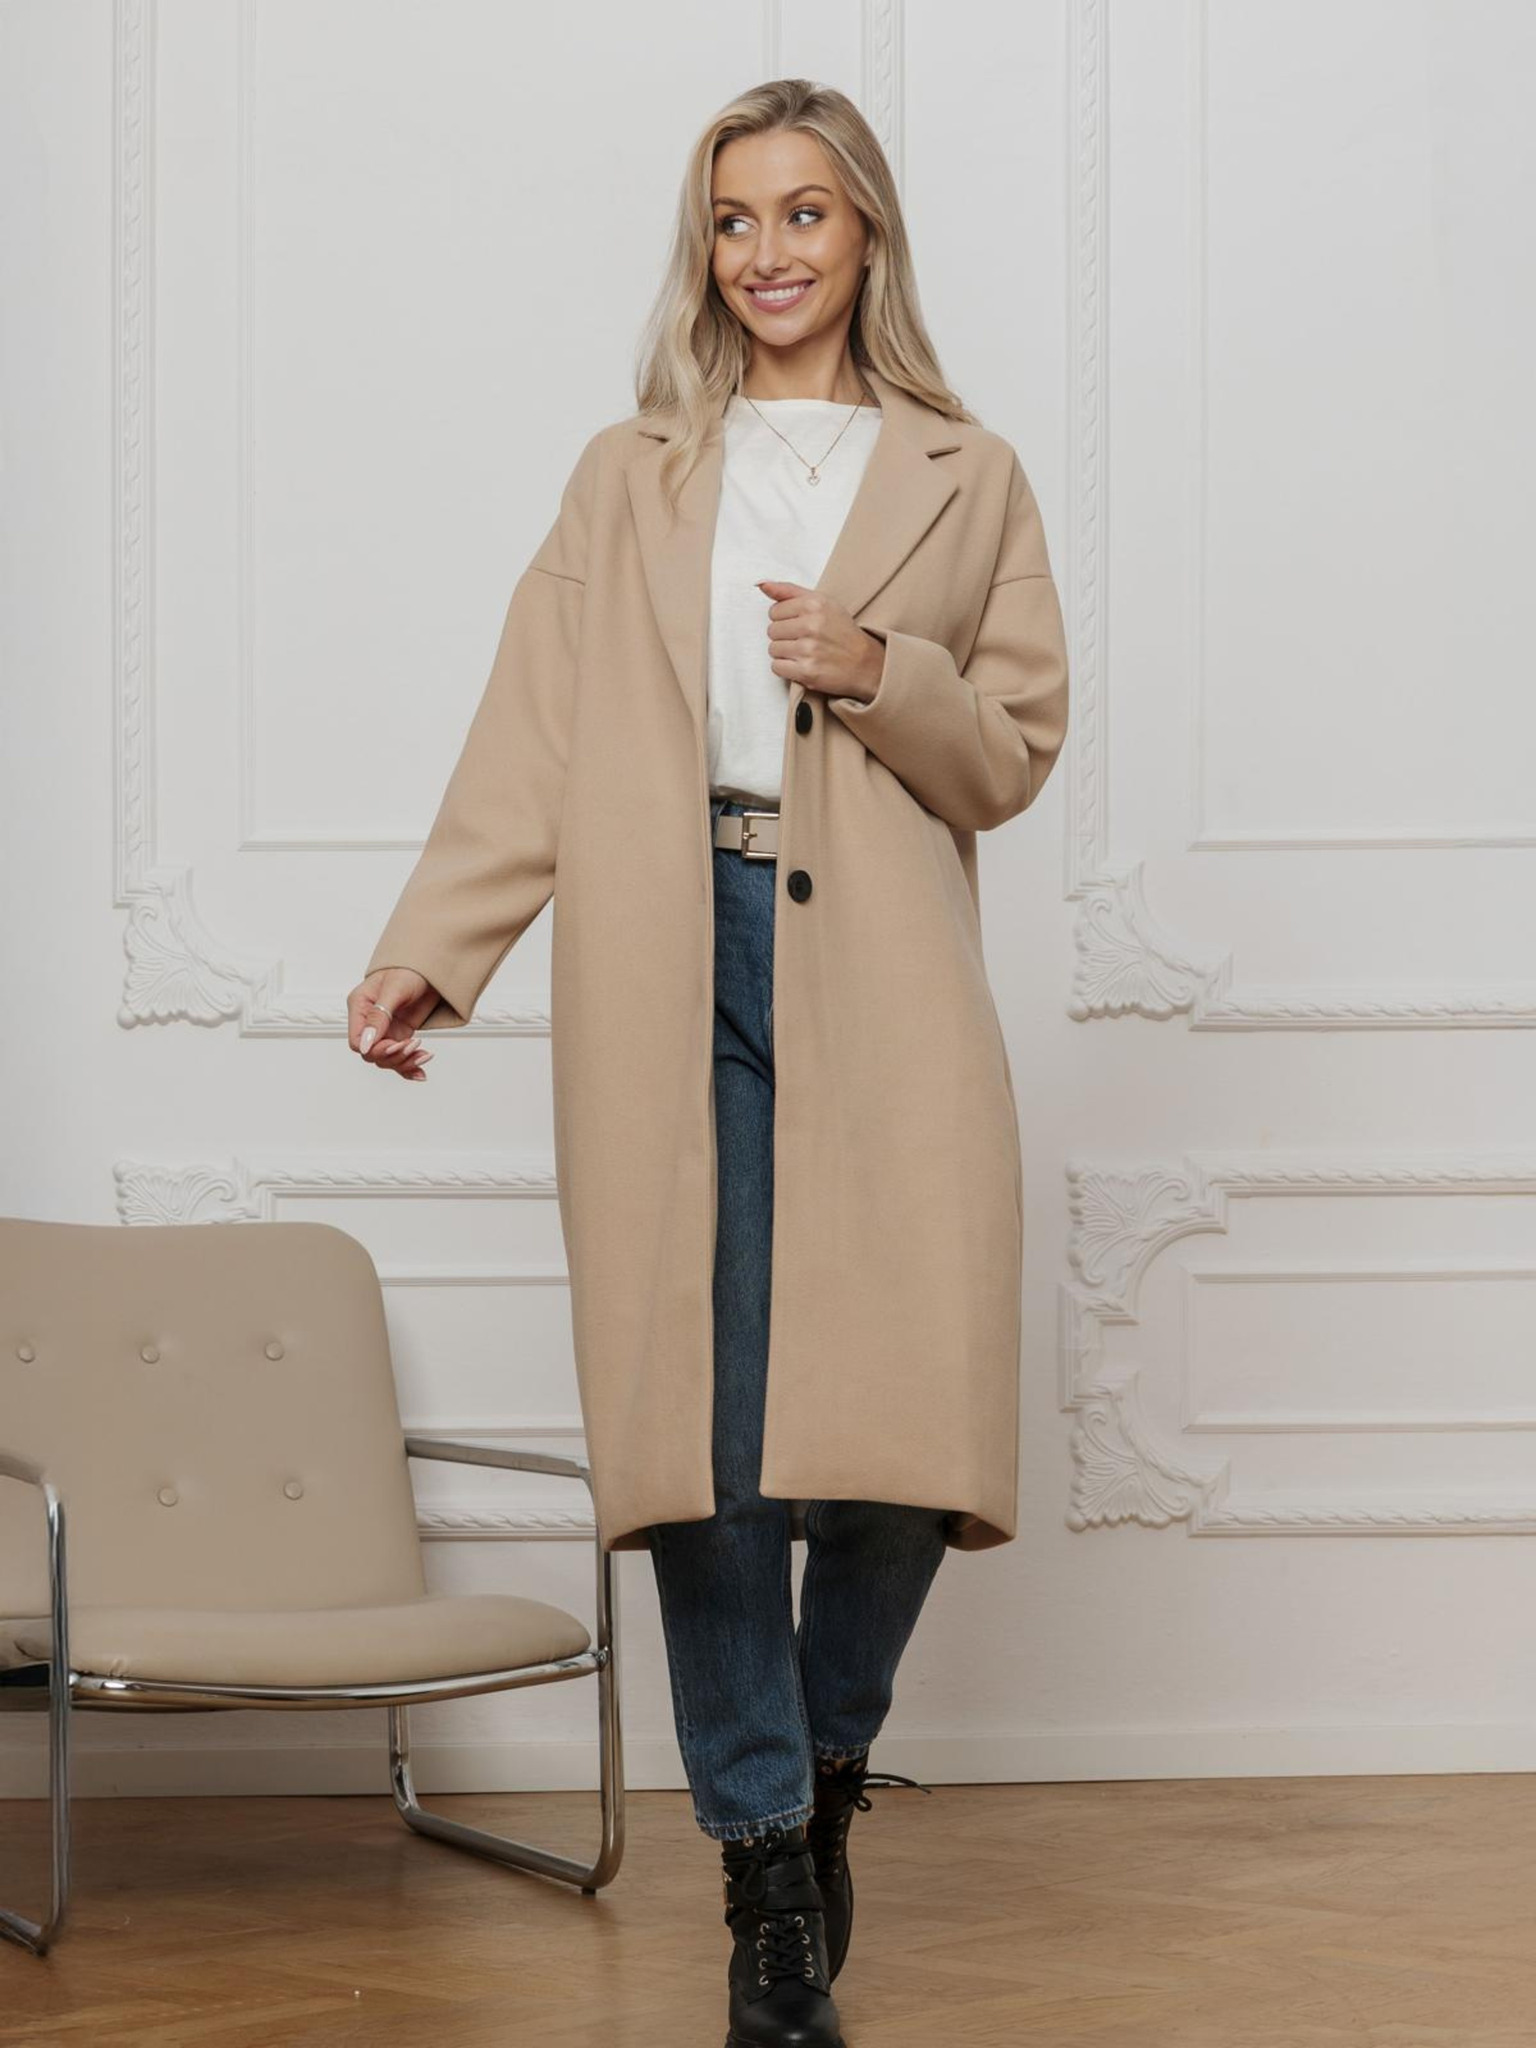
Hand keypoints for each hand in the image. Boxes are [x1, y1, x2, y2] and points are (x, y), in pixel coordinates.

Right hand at [347, 968, 438, 1081]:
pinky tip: (420, 1073)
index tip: (395, 1044)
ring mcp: (385, 1030)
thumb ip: (379, 1016)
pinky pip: (399, 1058)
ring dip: (405, 1062)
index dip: (374, 1048)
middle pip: (372, 1054)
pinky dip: (409, 1068)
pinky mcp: (400, 1035)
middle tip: (414, 1045)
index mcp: (360, 1007)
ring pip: (387, 1059)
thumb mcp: (394, 990)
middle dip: (394, 1055)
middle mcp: (369, 1021)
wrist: (431, 967)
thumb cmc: (409, 969)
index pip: (356, 1040)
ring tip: (424, 1055)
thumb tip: (365, 1043)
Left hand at [757, 579, 884, 701]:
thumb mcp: (821, 602)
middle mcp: (811, 625)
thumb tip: (762, 584)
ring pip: (773, 649)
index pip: (774, 611)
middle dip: (784, 637)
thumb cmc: (842, 631)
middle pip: (772, 631)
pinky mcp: (807, 671)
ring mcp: (808, 649)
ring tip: (804, 653)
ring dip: (785, 653)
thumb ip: (789, 592)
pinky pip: (777, 667)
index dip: (784, 619)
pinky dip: (786, 668)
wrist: (865, 663)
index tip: (799, 624)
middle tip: (803, 640)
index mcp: (814, 604)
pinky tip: (802, 664)